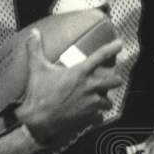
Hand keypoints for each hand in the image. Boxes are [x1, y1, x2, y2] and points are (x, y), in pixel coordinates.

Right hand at [15, 29, 122, 150]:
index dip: (112, 48)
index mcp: (79, 73)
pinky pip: (99, 117)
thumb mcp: (36, 69)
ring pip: (108, 101)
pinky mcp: (89, 118)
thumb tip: (33, 32)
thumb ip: (35, 49)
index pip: (100, 56)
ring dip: (105, 100)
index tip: (120, 44)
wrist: (38, 121)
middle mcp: (89, 87)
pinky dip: (97, 116)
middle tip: (113, 80)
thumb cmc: (38, 94)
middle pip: (113, 81)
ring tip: (101, 100)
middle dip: (115, 80)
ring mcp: (91, 104)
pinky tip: (92, 116)